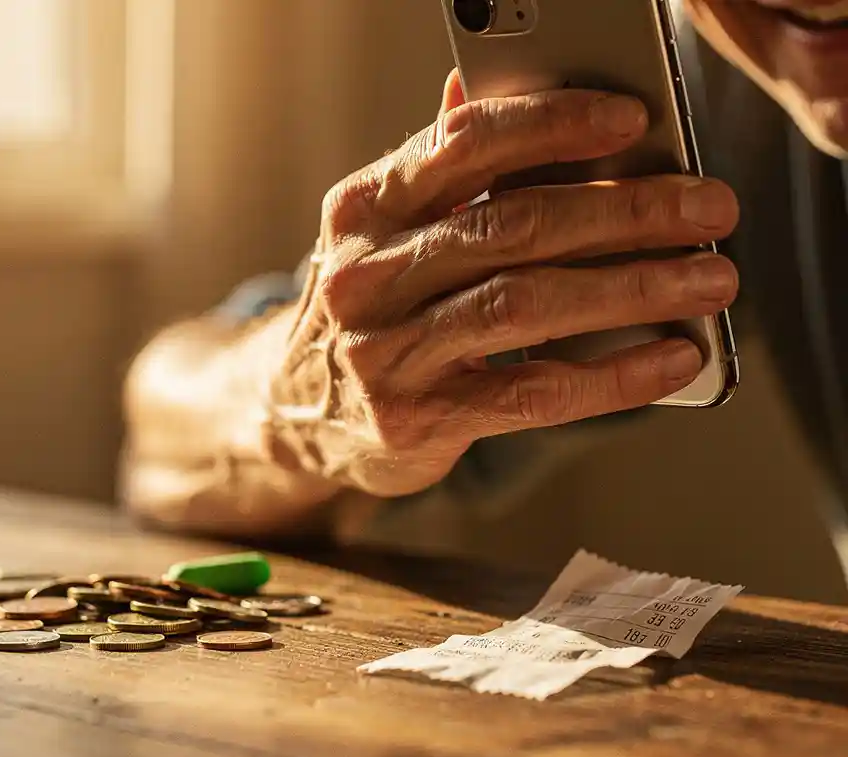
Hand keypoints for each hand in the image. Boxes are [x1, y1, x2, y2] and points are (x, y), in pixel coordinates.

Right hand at [265, 70, 739, 497]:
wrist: (299, 412)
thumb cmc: (366, 310)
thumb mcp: (381, 232)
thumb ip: (434, 171)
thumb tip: (482, 87)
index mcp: (363, 210)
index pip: (462, 146)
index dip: (552, 126)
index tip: (635, 122)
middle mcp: (366, 276)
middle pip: (512, 227)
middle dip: (624, 211)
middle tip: (708, 209)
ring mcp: (388, 351)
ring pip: (526, 304)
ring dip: (632, 288)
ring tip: (709, 280)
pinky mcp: (419, 417)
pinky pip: (532, 391)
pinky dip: (611, 375)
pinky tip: (668, 359)